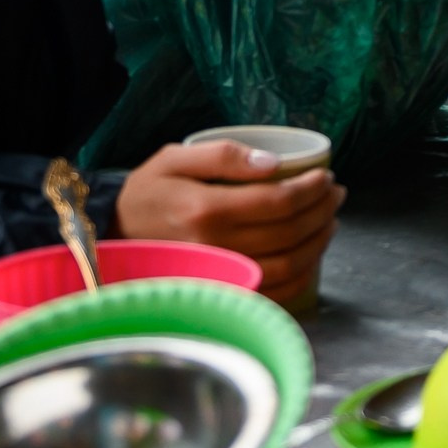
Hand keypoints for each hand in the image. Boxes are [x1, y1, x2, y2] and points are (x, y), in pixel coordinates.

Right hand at [115, 140, 344, 308]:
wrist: (112, 234)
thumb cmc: (148, 192)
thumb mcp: (175, 158)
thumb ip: (223, 154)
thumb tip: (273, 164)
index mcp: (205, 210)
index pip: (278, 201)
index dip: (312, 189)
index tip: (326, 176)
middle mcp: (215, 247)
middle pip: (290, 232)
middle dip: (323, 210)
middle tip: (335, 193)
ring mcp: (220, 275)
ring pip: (290, 265)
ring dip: (320, 241)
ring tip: (330, 219)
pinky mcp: (221, 292)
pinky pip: (275, 292)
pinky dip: (302, 274)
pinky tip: (311, 252)